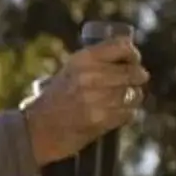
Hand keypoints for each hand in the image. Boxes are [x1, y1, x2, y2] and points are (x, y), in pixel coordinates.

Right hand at [22, 35, 149, 165]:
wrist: (38, 129)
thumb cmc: (55, 99)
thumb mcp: (70, 70)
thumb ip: (95, 63)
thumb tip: (129, 60)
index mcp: (83, 59)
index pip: (123, 47)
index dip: (133, 54)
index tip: (133, 60)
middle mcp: (92, 76)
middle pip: (132, 72)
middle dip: (138, 77)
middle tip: (137, 80)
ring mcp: (97, 99)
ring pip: (133, 94)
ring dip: (134, 97)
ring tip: (127, 99)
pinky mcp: (101, 120)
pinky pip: (128, 113)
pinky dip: (127, 114)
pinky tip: (120, 113)